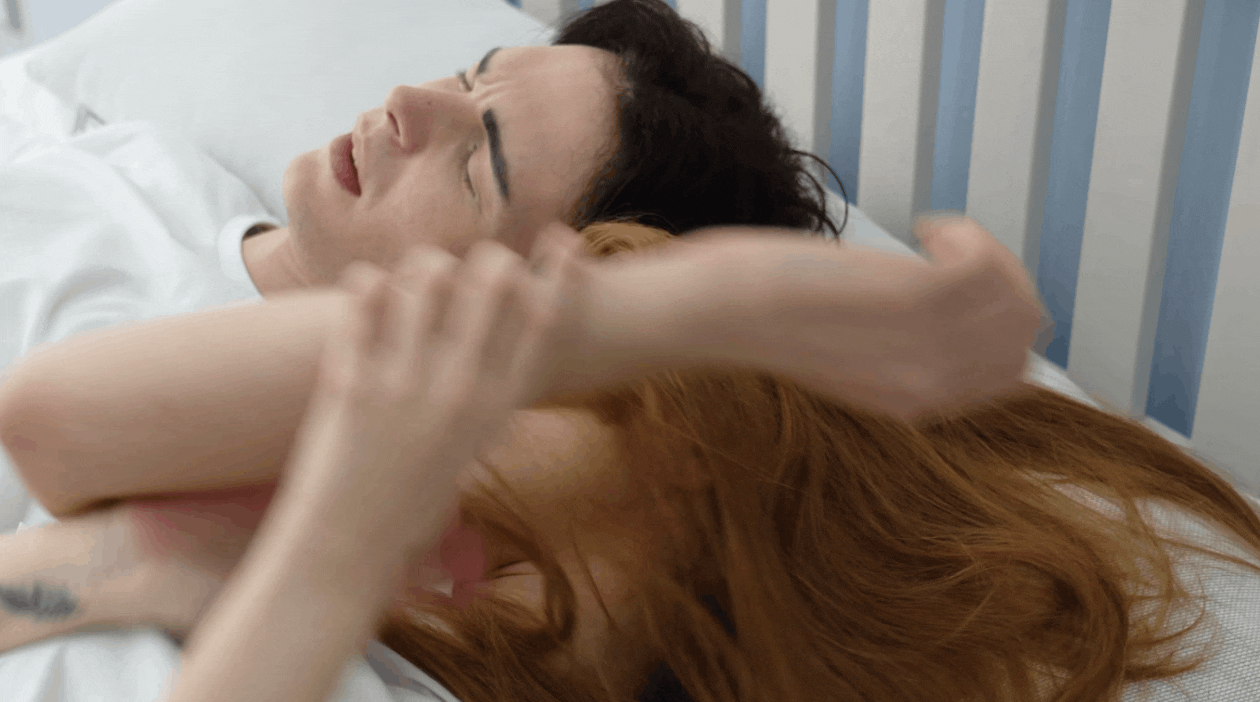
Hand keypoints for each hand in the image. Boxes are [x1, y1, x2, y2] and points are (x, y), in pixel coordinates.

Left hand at [274, 227, 582, 590]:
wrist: (350, 540)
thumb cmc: (415, 494)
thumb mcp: (472, 444)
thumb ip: (489, 391)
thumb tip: (500, 332)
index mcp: (499, 406)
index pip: (546, 317)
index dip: (561, 269)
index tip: (564, 239)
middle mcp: (461, 389)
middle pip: (495, 280)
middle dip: (487, 259)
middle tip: (469, 268)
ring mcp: (407, 383)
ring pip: (428, 274)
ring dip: (422, 268)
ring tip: (410, 285)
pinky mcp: (353, 382)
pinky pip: (366, 296)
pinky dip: (368, 285)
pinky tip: (369, 296)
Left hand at [662, 213, 1041, 418]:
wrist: (713, 313)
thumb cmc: (760, 318)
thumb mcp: (842, 350)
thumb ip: (893, 346)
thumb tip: (934, 305)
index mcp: (912, 405)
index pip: (1005, 375)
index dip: (997, 318)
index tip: (955, 281)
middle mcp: (928, 388)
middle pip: (1023, 337)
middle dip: (1004, 280)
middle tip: (956, 250)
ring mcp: (924, 349)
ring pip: (1018, 302)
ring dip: (987, 252)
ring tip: (934, 238)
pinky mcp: (913, 301)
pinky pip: (984, 265)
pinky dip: (965, 234)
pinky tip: (923, 228)